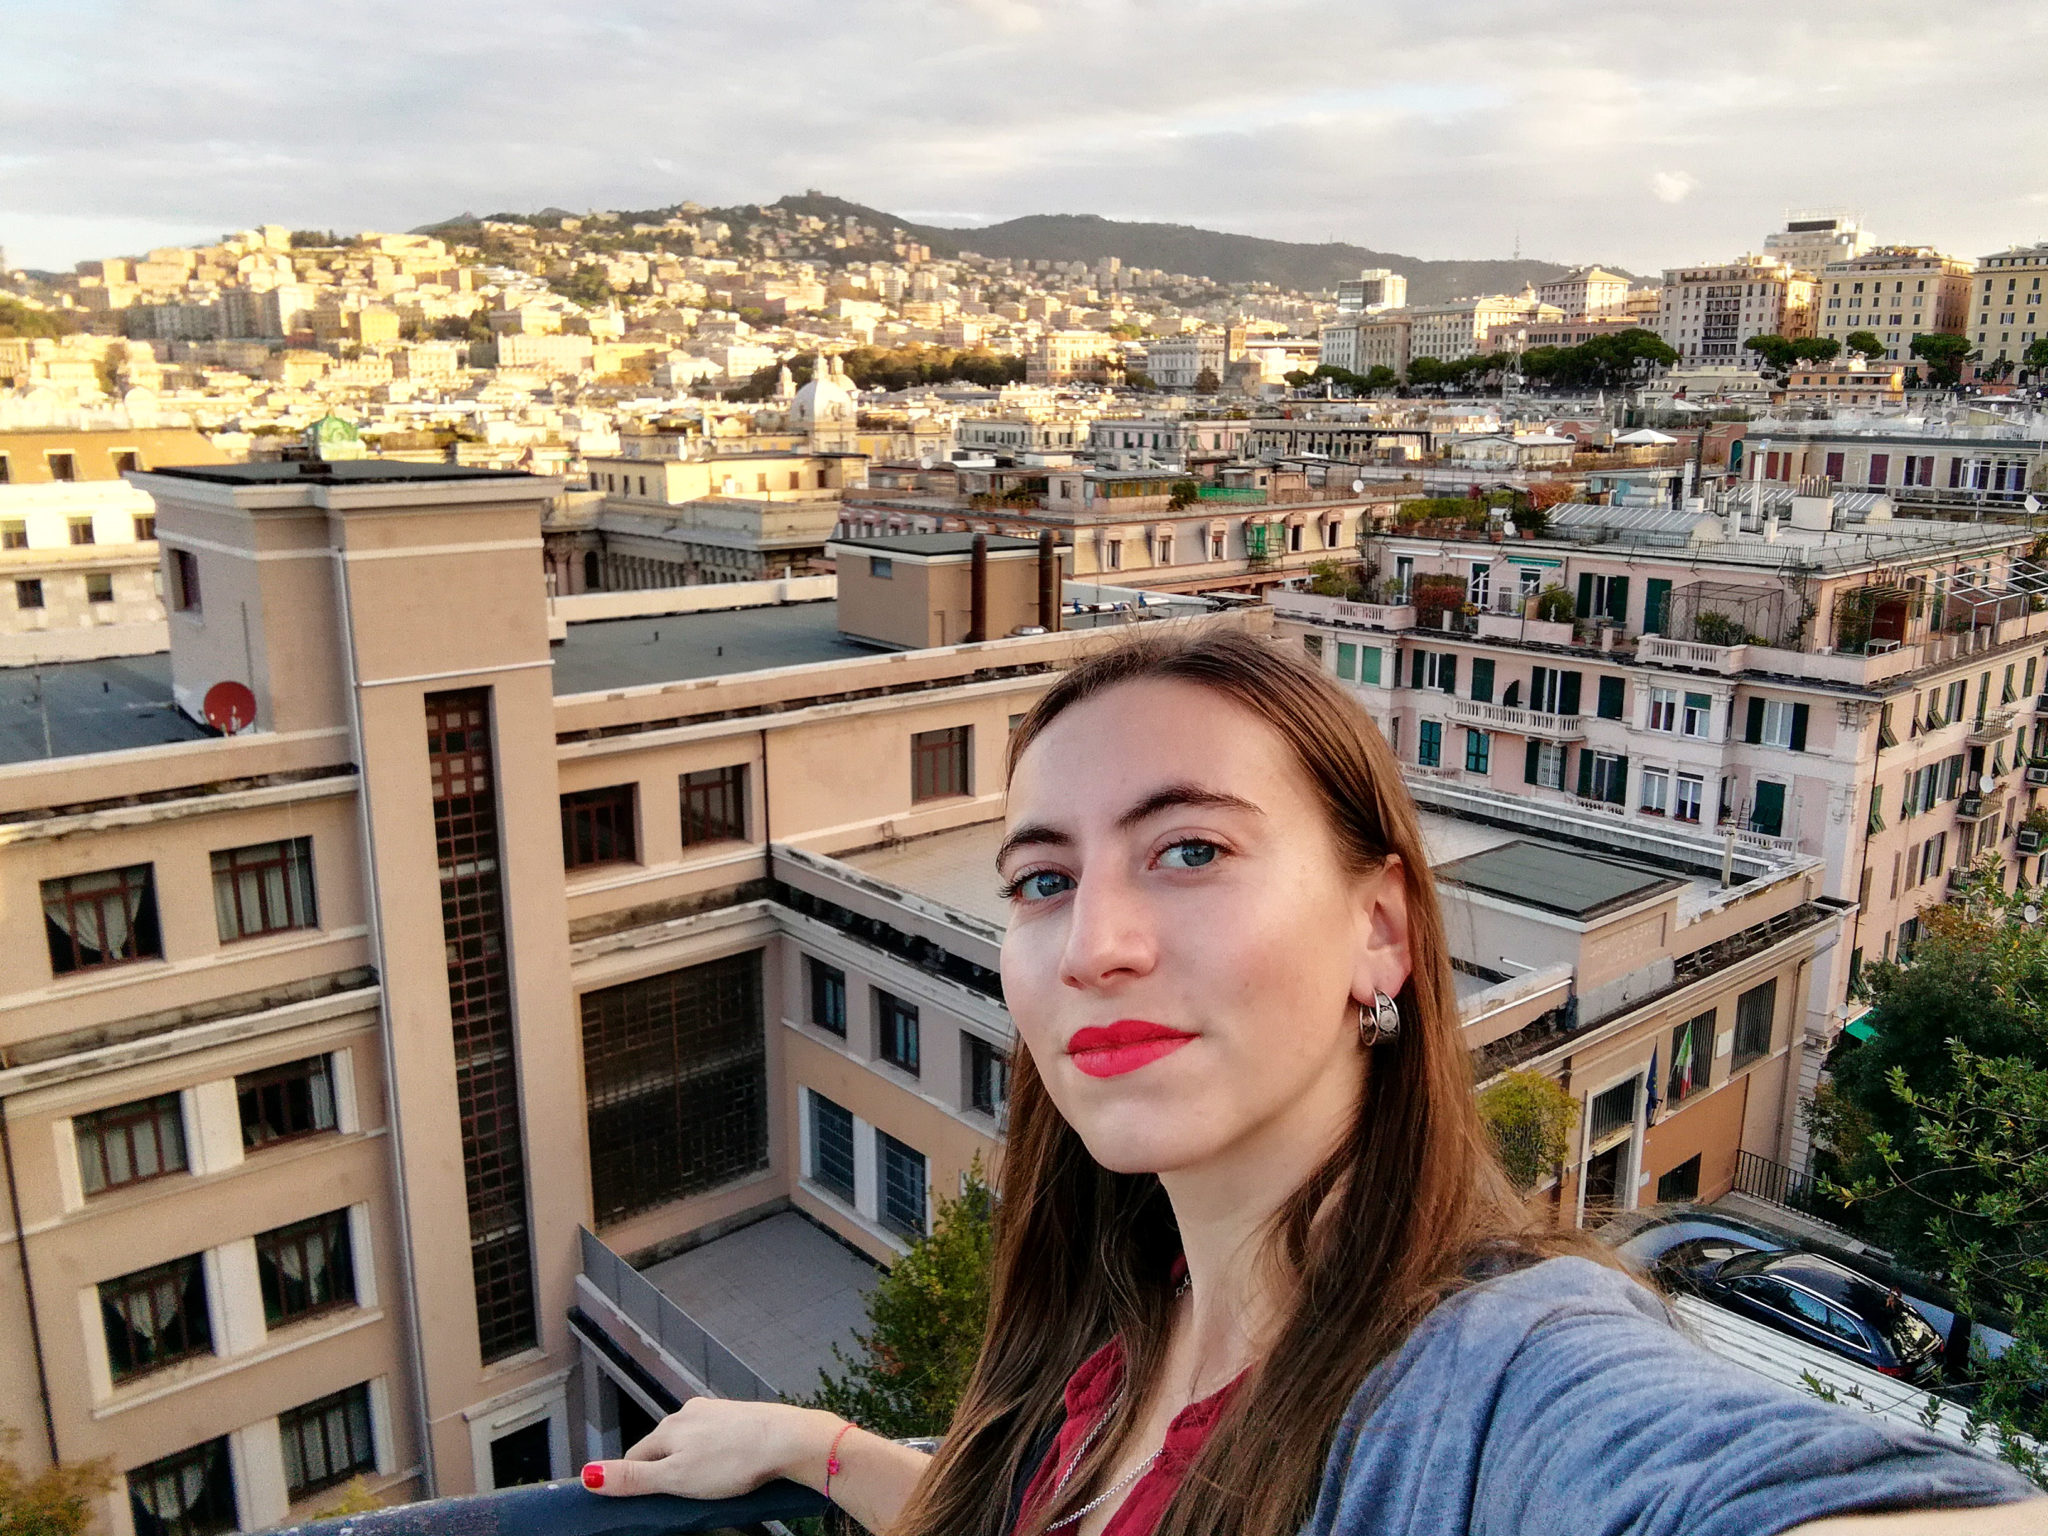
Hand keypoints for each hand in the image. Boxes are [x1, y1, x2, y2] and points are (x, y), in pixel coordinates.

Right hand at [581, 1399, 842, 1500]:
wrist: (787, 1439)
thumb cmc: (733, 1461)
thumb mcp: (675, 1478)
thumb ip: (634, 1477)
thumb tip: (589, 1475)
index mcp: (668, 1428)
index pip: (635, 1457)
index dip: (633, 1480)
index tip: (638, 1500)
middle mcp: (688, 1414)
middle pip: (662, 1447)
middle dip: (664, 1470)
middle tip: (676, 1497)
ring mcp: (716, 1413)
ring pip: (690, 1442)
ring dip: (690, 1461)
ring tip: (706, 1485)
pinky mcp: (740, 1417)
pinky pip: (716, 1439)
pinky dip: (714, 1455)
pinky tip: (728, 1468)